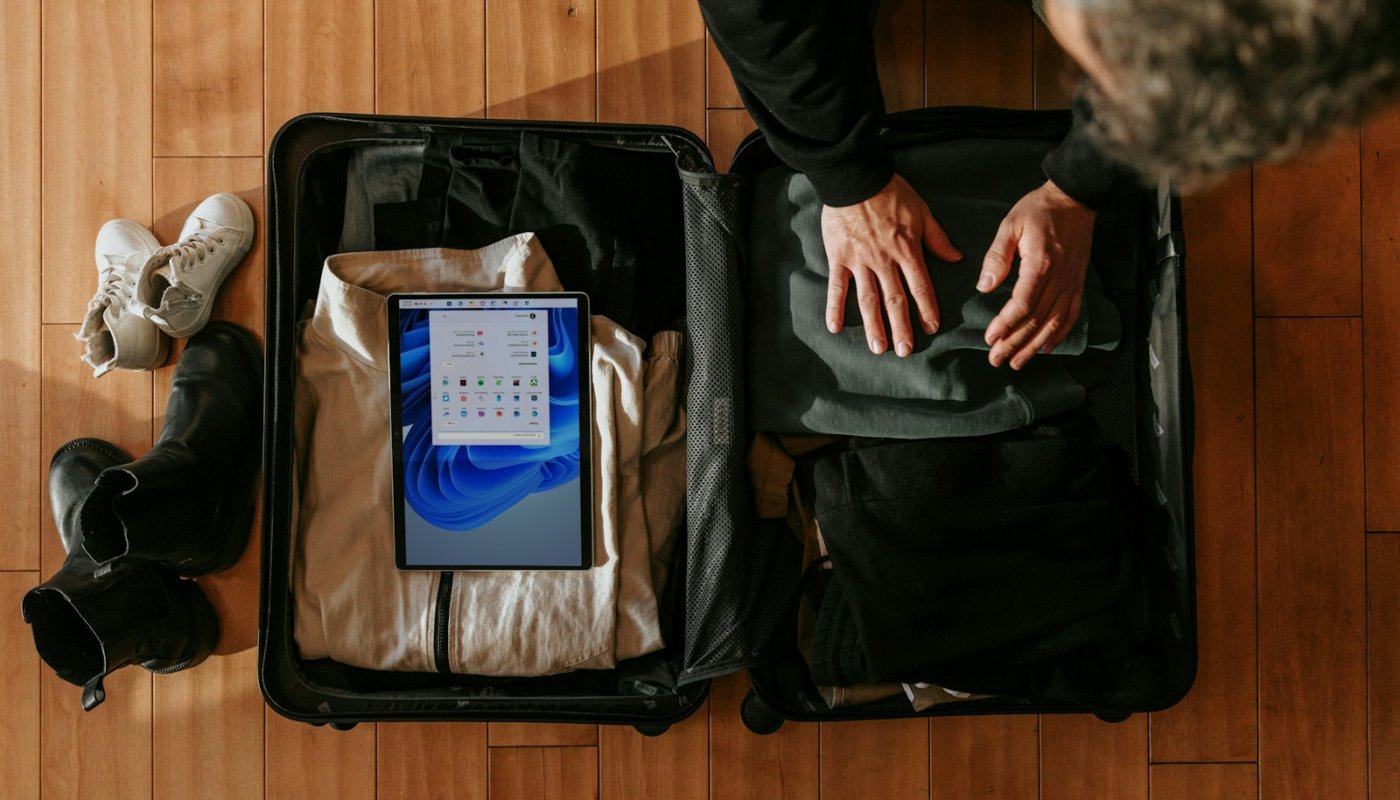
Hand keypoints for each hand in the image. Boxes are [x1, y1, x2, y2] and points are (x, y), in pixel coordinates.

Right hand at [822, 174, 962, 355]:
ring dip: (873, 326)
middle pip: (895, 300)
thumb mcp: (922, 212)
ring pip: (868, 300)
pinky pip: (837, 287)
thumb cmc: (891, 192)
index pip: (920, 286)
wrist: (855, 178)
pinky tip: (834, 327)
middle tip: (904, 351)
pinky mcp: (839, 258)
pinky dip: (834, 307)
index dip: (927, 309)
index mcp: (907, 250)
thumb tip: (956, 258)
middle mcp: (884, 261)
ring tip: (877, 347)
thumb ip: (937, 238)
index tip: (931, 328)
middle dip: (901, 327)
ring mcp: (860, 261)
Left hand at [979, 180, 1095, 369]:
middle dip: (1015, 343)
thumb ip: (997, 257)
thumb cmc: (1040, 209)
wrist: (1075, 199)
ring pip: (1054, 323)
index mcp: (1040, 265)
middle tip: (996, 359)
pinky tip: (1047, 347)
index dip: (1006, 324)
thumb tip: (984, 286)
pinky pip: (1072, 315)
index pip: (1022, 304)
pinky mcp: (1078, 283)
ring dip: (1034, 346)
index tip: (990, 338)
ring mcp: (1072, 283)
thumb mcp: (1011, 225)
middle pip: (1036, 320)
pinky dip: (1060, 334)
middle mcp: (1059, 278)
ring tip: (1017, 362)